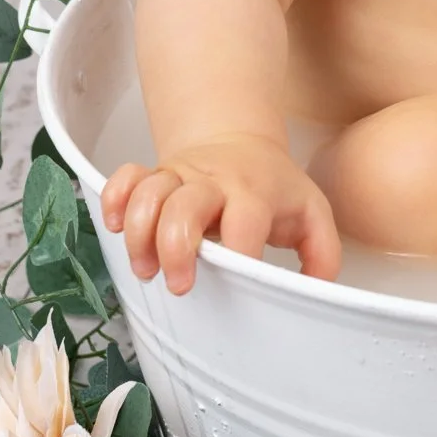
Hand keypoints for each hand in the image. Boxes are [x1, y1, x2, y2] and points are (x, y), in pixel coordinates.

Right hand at [101, 135, 342, 296]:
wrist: (241, 143)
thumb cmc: (274, 189)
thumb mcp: (311, 215)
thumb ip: (323, 254)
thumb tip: (316, 293)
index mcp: (254, 192)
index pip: (245, 219)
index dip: (239, 252)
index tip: (238, 281)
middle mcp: (213, 181)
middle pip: (185, 205)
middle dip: (176, 248)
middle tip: (180, 285)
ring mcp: (179, 175)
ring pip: (148, 194)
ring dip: (138, 234)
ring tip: (146, 270)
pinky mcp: (154, 173)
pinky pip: (125, 178)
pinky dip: (114, 200)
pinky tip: (113, 227)